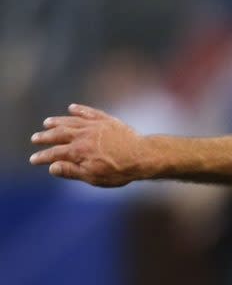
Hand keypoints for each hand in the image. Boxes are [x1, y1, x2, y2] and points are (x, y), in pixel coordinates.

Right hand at [30, 104, 147, 186]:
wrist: (143, 156)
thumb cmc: (120, 170)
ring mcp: (94, 126)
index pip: (54, 153)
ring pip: (71, 121)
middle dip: (45, 137)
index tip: (33, 159)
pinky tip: (72, 108)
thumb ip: (72, 171)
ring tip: (47, 122)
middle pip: (59, 134)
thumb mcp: (94, 177)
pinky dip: (80, 110)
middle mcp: (83, 136)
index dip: (42, 157)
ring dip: (58, 121)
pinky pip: (90, 112)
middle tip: (35, 138)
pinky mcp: (107, 120)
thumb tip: (51, 168)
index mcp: (78, 151)